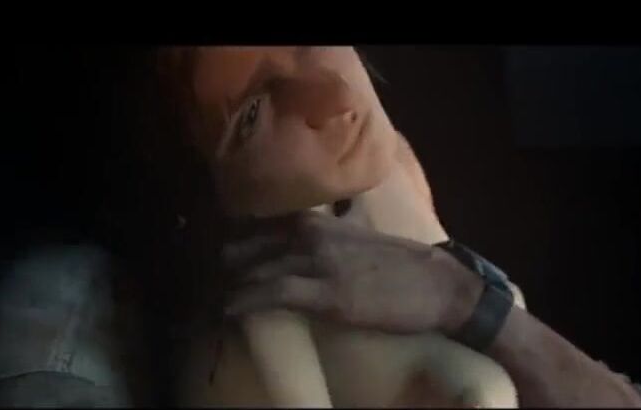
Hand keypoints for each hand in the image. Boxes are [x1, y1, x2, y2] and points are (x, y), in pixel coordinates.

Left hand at [222, 211, 483, 334]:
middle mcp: (313, 234)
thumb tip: (311, 237)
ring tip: (210, 295)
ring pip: (258, 268)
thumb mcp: (359, 238)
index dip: (235, 233)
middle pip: (251, 242)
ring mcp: (319, 262)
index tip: (212, 242)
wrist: (437, 284)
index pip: (263, 220)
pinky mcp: (327, 294)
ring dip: (230, 283)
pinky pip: (274, 294)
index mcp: (321, 220)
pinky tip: (228, 309)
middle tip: (202, 272)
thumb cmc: (402, 264)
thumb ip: (329, 234)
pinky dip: (246, 301)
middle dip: (225, 259)